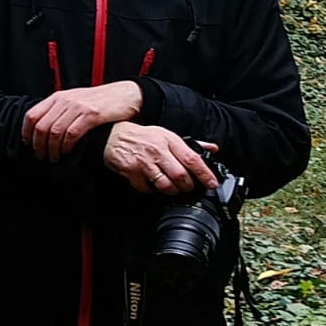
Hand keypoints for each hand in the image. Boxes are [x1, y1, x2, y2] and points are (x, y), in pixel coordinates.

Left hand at [23, 80, 141, 160]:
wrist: (126, 95)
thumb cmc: (100, 101)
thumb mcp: (75, 101)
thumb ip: (59, 111)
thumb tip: (42, 131)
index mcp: (58, 97)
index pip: (32, 116)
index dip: (27, 133)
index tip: (29, 145)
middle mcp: (65, 101)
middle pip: (41, 127)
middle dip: (39, 146)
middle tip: (42, 157)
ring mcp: (78, 107)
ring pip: (54, 132)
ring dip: (52, 149)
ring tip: (54, 158)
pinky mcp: (92, 115)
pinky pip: (72, 133)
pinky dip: (67, 146)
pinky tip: (68, 152)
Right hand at [103, 122, 218, 195]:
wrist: (113, 136)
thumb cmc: (142, 137)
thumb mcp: (167, 135)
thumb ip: (190, 144)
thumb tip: (212, 148)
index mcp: (169, 141)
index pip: (192, 159)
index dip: (204, 173)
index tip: (212, 183)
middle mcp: (158, 151)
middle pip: (180, 176)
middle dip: (188, 186)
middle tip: (188, 187)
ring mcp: (144, 162)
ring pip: (165, 185)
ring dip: (173, 190)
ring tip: (173, 188)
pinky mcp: (132, 172)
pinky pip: (147, 188)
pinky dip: (152, 190)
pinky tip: (153, 185)